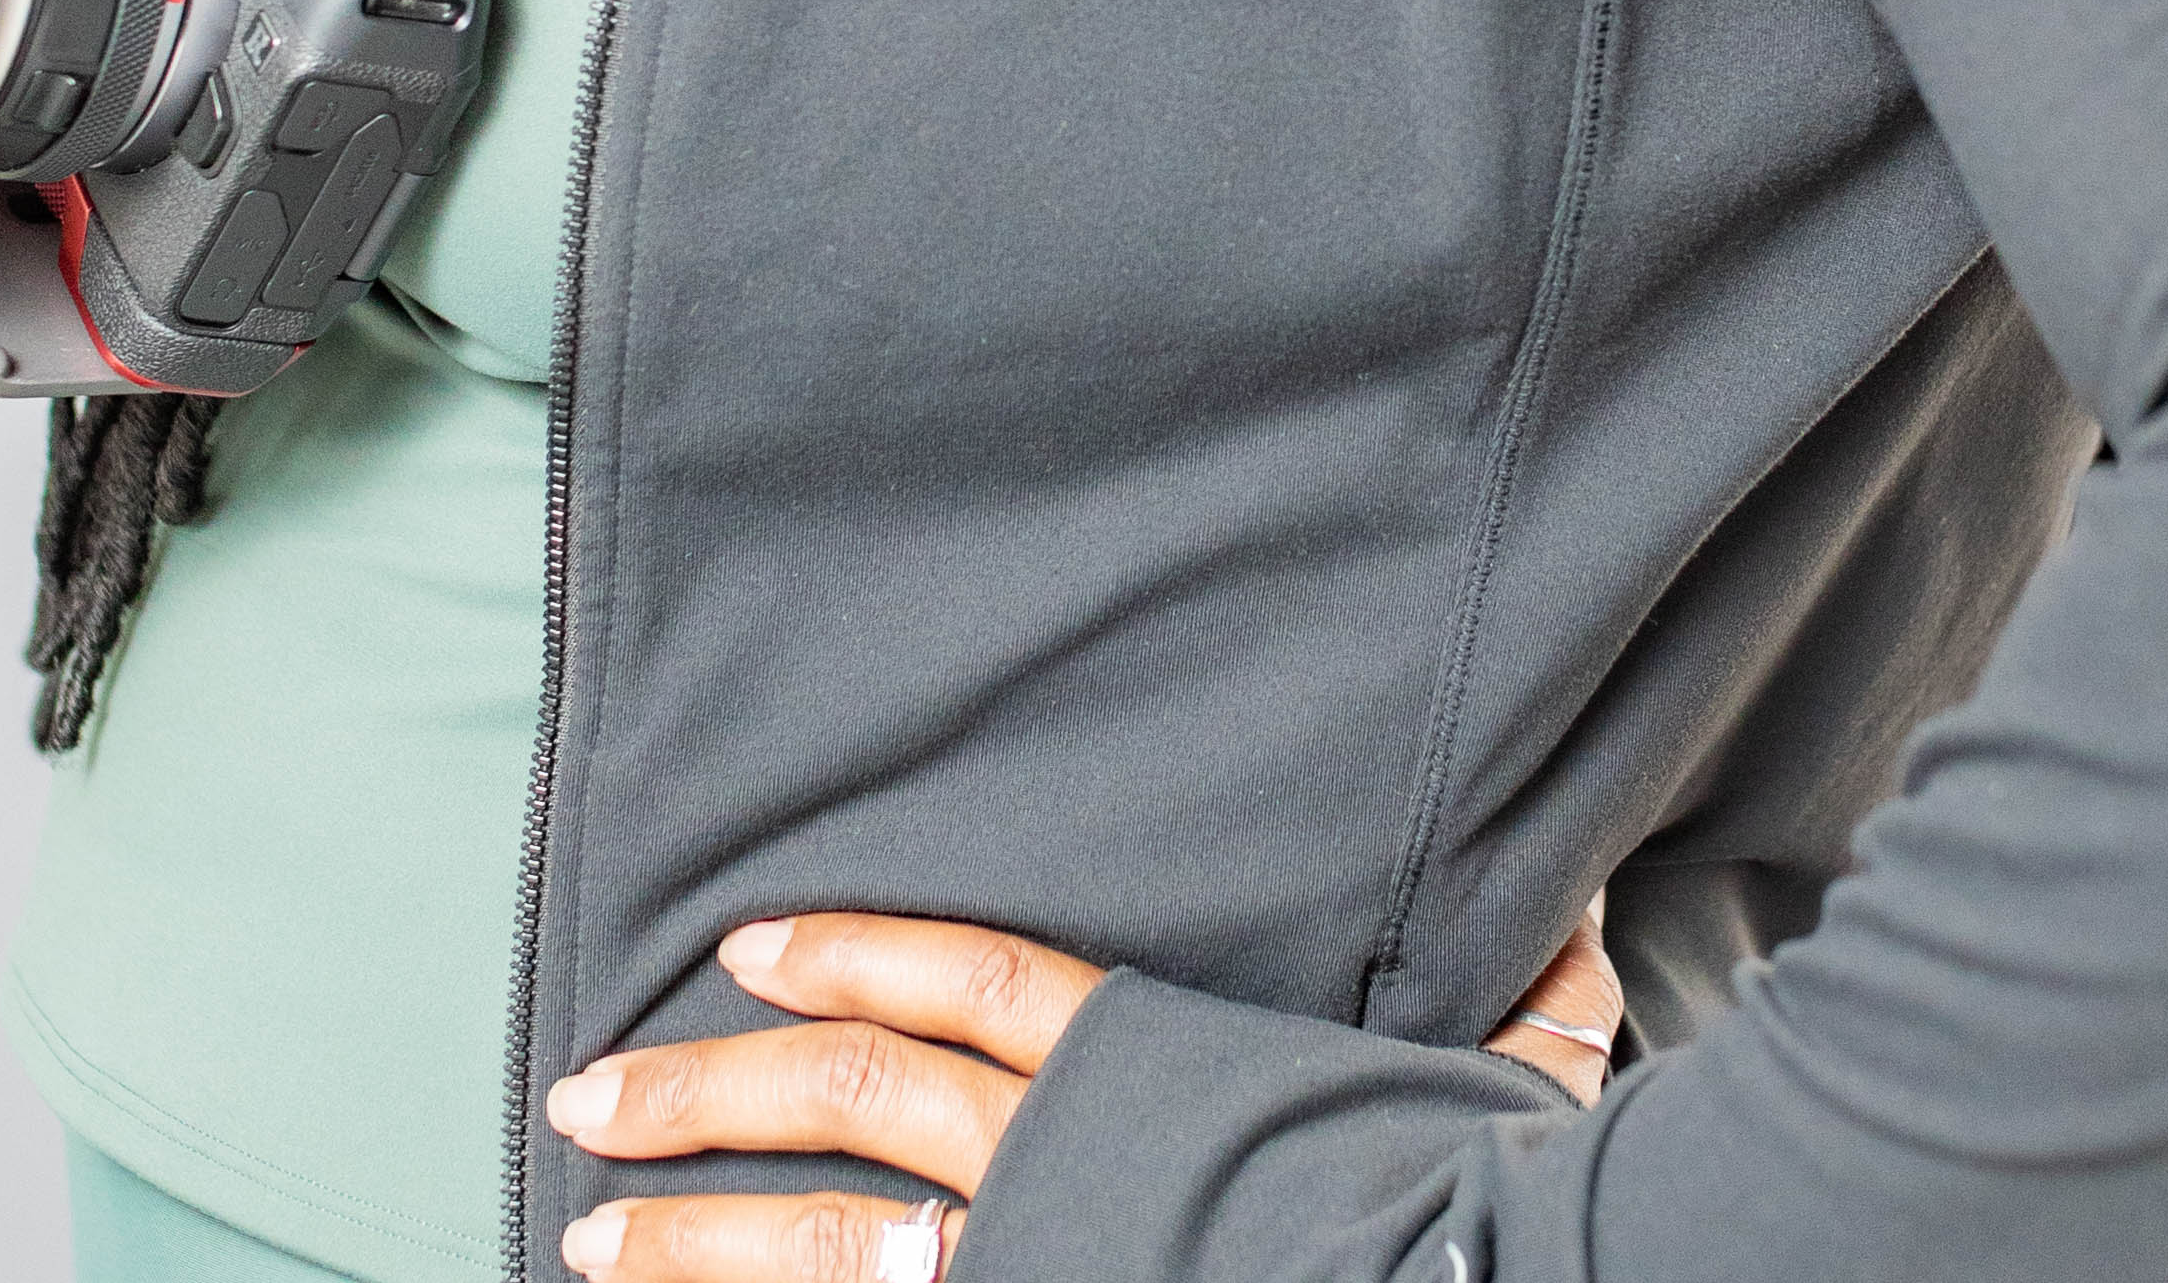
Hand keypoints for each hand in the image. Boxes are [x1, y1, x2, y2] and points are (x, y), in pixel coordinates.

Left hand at [540, 901, 1623, 1269]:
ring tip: (583, 1239)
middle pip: (843, 1112)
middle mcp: (1061, 1167)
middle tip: (583, 1101)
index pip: (963, 983)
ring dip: (689, 1244)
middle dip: (700, 1106)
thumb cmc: (1487, 1199)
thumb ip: (1524, 1005)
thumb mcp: (1500, 1084)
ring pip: (818, 1253)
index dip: (845, 957)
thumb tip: (1584, 919)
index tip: (745, 946)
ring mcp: (1032, 1271)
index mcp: (1146, 1068)